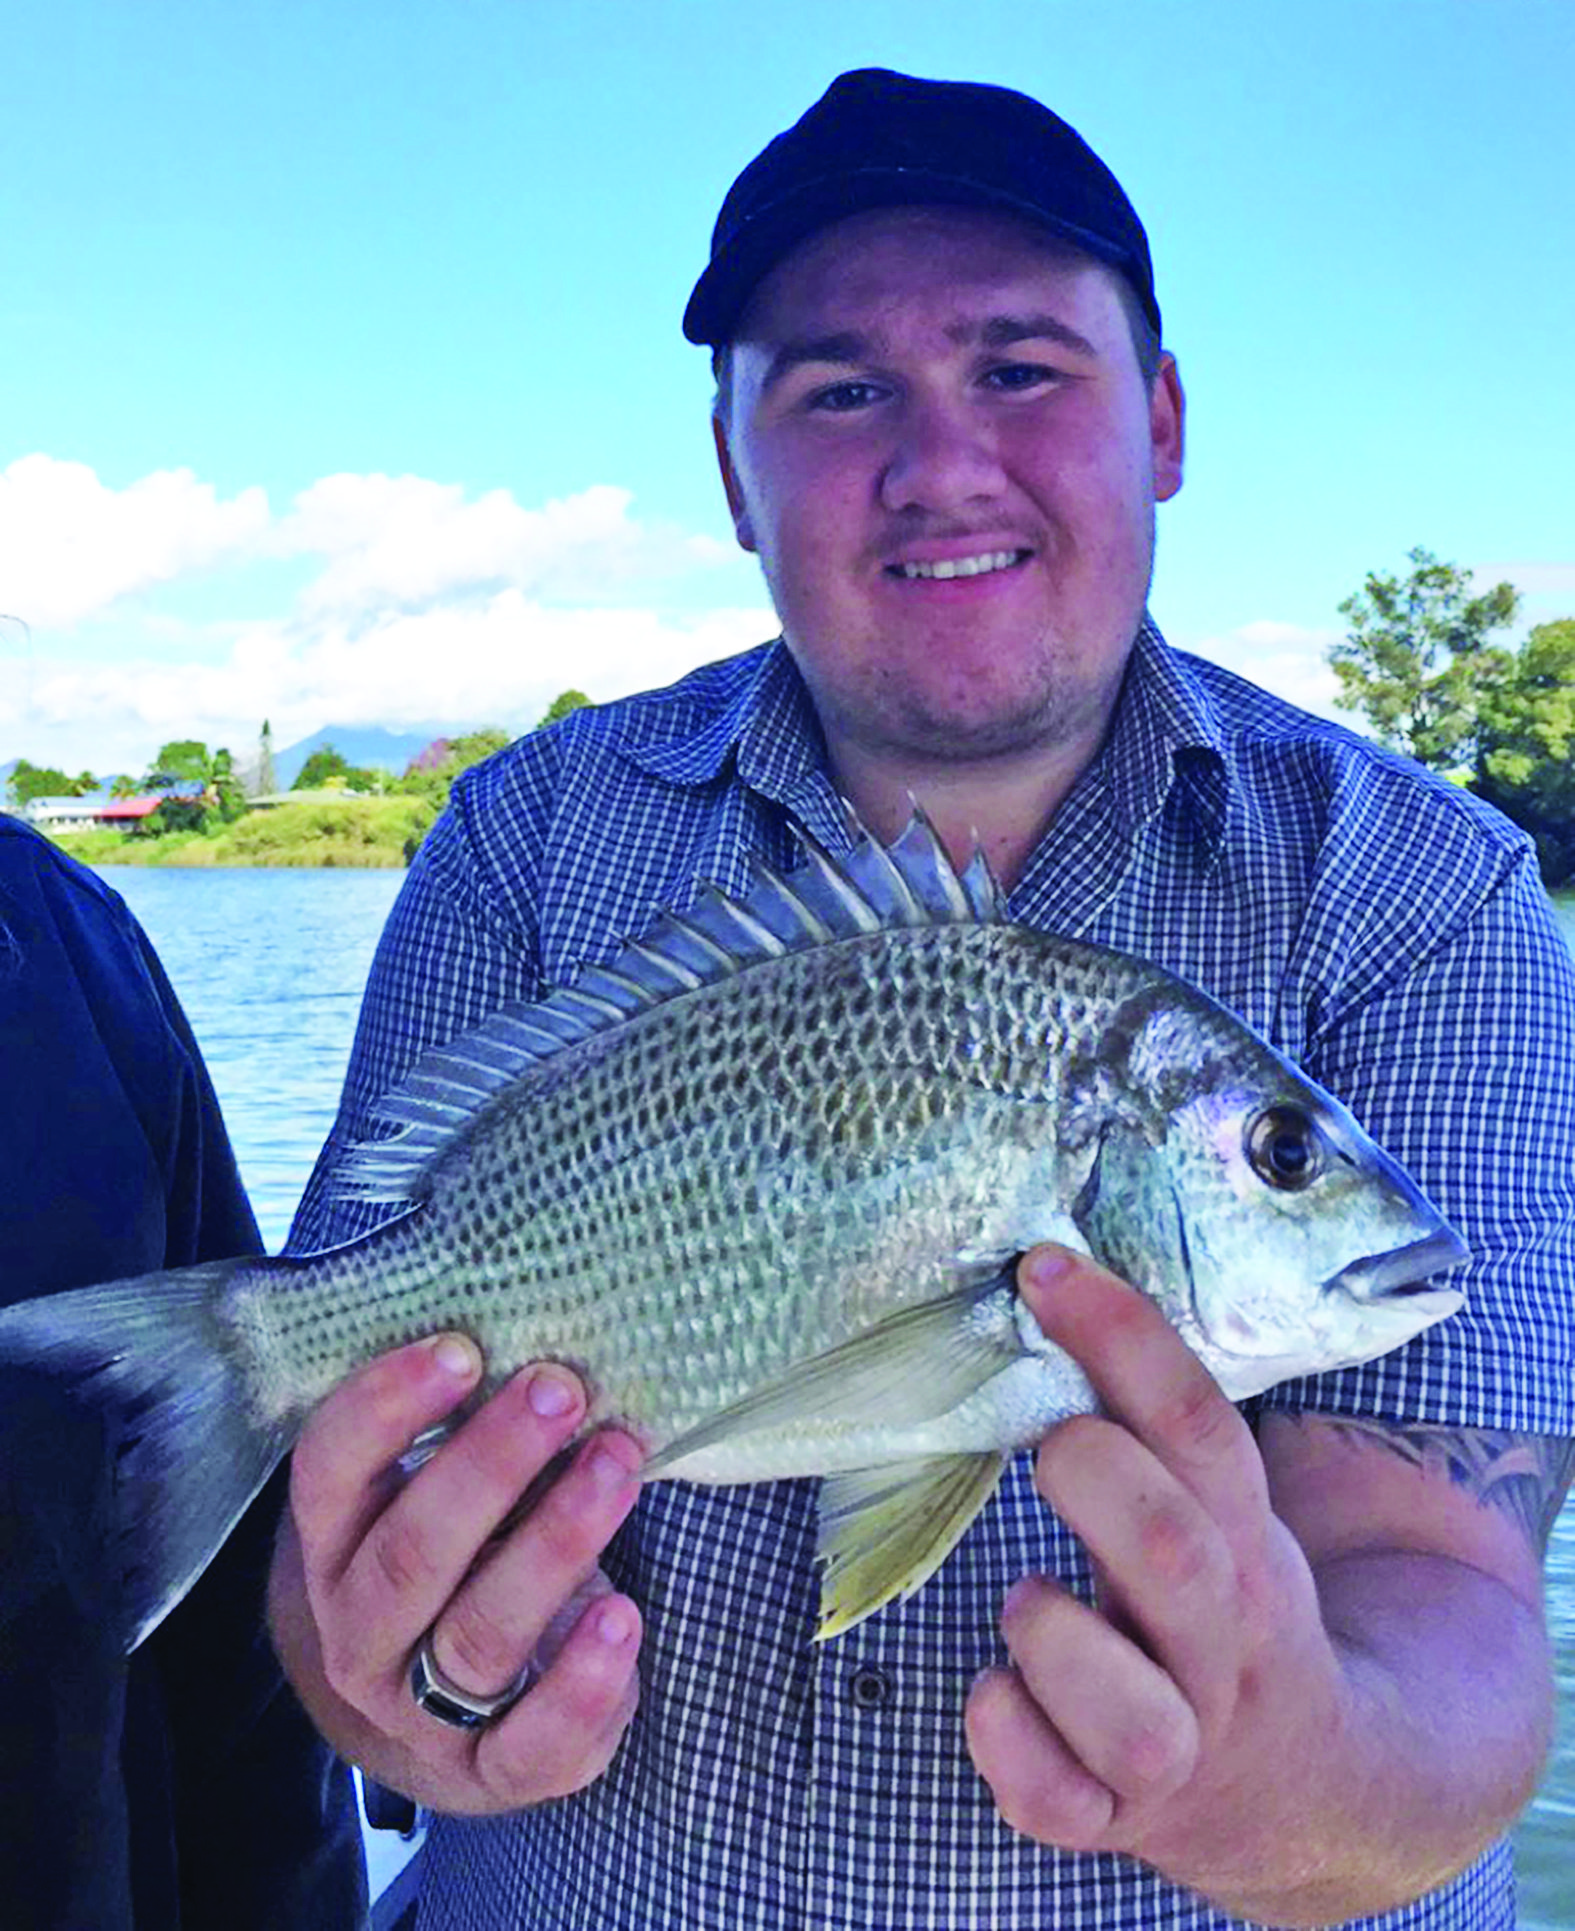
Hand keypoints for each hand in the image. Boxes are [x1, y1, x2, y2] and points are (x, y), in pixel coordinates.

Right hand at [267, 1335, 643, 1814]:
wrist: (424, 1722)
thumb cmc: (448, 1559)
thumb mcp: (430, 1492)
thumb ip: (462, 1431)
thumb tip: (545, 1338)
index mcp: (330, 1546)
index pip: (328, 1472)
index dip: (385, 1406)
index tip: (462, 1346)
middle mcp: (357, 1634)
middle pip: (410, 1552)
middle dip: (491, 1463)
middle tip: (562, 1387)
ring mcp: (416, 1713)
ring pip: (476, 1634)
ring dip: (556, 1543)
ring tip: (619, 1465)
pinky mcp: (491, 1773)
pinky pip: (531, 1740)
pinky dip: (582, 1680)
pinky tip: (624, 1615)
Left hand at [964, 1246, 1380, 1923]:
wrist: (1308, 1788)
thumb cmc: (1227, 1613)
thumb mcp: (1225, 1518)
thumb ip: (1151, 1426)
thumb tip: (1047, 1279)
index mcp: (1254, 1551)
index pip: (1200, 1429)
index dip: (1123, 1339)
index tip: (1045, 1270)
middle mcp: (1222, 1650)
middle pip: (1173, 1556)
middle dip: (1099, 1479)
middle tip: (1055, 1444)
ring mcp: (1174, 1746)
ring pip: (1128, 1711)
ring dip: (1056, 1636)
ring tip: (1029, 1599)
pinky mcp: (1113, 1820)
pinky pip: (1056, 1803)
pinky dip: (1011, 1745)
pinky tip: (993, 1693)